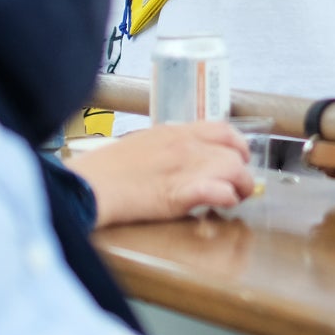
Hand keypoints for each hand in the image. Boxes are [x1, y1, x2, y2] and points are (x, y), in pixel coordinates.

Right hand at [68, 122, 253, 227]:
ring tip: (236, 198)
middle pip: (233, 153)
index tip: (240, 158)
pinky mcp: (179, 193)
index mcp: (176, 132)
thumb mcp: (144, 143)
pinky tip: (223, 204)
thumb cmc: (108, 168)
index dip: (239, 145)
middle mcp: (186, 145)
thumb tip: (185, 157)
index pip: (223, 130)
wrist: (91, 184)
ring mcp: (184, 167)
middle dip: (243, 172)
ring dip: (240, 187)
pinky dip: (226, 197)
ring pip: (233, 170)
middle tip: (240, 187)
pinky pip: (218, 191)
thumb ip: (169, 146)